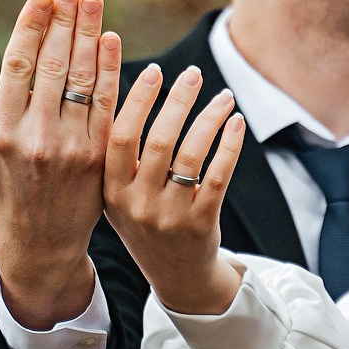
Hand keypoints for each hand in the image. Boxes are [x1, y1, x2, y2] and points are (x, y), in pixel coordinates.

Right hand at [0, 0, 119, 329]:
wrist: (41, 241)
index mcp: (1, 131)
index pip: (18, 67)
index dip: (30, 28)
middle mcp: (36, 137)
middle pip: (53, 66)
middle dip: (62, 22)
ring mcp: (71, 147)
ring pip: (82, 80)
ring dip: (88, 35)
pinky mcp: (98, 155)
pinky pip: (107, 103)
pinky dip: (110, 69)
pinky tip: (109, 37)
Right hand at [103, 64, 246, 314]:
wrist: (178, 279)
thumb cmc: (148, 224)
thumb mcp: (120, 197)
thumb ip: (120, 157)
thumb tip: (137, 91)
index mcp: (111, 191)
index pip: (120, 137)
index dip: (137, 101)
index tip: (154, 70)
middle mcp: (138, 203)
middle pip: (159, 140)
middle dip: (178, 101)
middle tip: (193, 73)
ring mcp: (170, 215)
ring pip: (191, 154)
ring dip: (210, 118)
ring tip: (223, 96)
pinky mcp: (201, 223)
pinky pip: (218, 176)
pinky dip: (229, 145)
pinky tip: (236, 123)